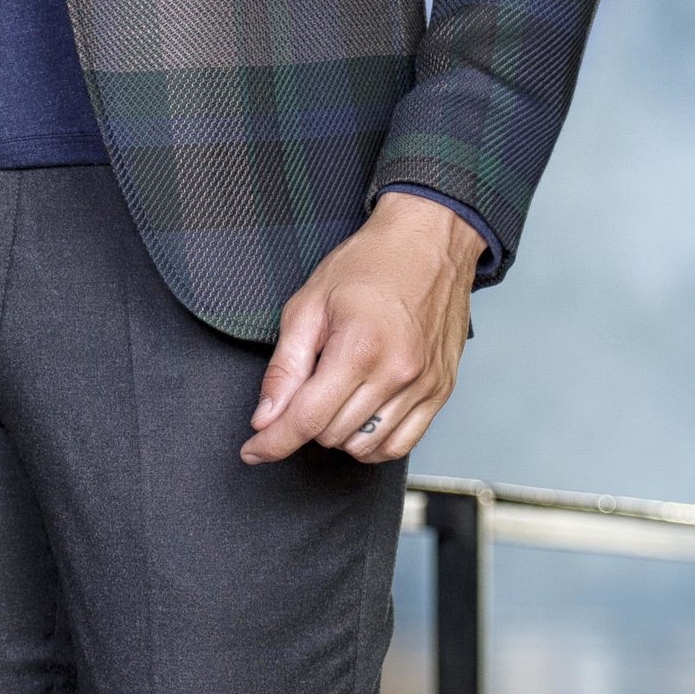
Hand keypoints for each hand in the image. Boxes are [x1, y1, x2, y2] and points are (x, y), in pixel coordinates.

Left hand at [241, 195, 482, 466]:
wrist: (429, 242)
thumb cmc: (369, 265)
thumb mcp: (309, 304)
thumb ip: (285, 367)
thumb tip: (266, 417)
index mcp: (359, 348)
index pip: (307, 419)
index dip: (273, 441)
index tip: (253, 451)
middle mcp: (397, 372)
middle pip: (332, 435)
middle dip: (305, 422)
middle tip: (305, 387)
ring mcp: (424, 385)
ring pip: (365, 447)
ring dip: (338, 434)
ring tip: (335, 396)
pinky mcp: (441, 391)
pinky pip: (400, 444)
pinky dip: (372, 443)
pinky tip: (360, 418)